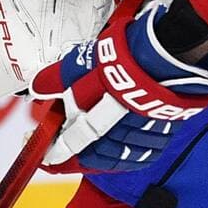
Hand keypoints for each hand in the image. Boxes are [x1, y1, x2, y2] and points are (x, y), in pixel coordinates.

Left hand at [29, 0, 207, 172]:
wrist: (169, 51)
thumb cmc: (125, 55)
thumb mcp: (83, 62)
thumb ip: (57, 79)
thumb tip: (38, 89)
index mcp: (97, 116)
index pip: (72, 143)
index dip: (57, 152)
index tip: (46, 157)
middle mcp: (120, 131)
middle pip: (96, 156)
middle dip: (81, 154)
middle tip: (70, 148)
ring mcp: (143, 134)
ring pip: (119, 157)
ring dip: (104, 155)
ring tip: (95, 146)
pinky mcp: (163, 133)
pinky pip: (144, 154)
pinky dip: (130, 154)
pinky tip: (124, 146)